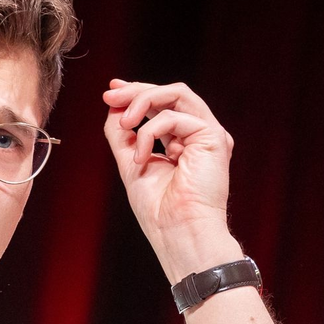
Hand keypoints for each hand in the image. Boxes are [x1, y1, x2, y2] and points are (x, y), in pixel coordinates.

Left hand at [102, 80, 241, 281]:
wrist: (177, 233)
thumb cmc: (159, 211)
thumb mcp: (131, 164)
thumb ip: (123, 136)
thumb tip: (112, 107)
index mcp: (183, 141)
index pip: (162, 106)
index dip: (136, 93)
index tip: (110, 92)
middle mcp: (198, 135)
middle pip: (170, 94)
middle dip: (136, 91)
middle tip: (109, 95)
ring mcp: (208, 134)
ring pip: (176, 94)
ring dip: (142, 102)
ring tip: (123, 123)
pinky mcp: (213, 137)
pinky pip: (174, 117)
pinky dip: (149, 133)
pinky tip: (141, 157)